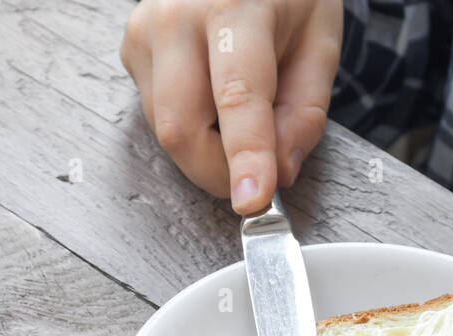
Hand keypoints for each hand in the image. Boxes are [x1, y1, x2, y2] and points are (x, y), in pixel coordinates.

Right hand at [120, 0, 341, 212]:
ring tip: (241, 120)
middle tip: (255, 180)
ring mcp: (145, 32)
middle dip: (219, 173)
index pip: (237, 97)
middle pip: (182, 128)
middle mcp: (177, 17)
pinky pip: (157, 117)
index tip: (251, 200)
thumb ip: (305, 112)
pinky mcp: (131, 50)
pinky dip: (192, 129)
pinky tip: (213, 100)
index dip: (245, 157)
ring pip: (166, 131)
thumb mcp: (320, 43)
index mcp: (233, 6)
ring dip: (208, 151)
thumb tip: (280, 171)